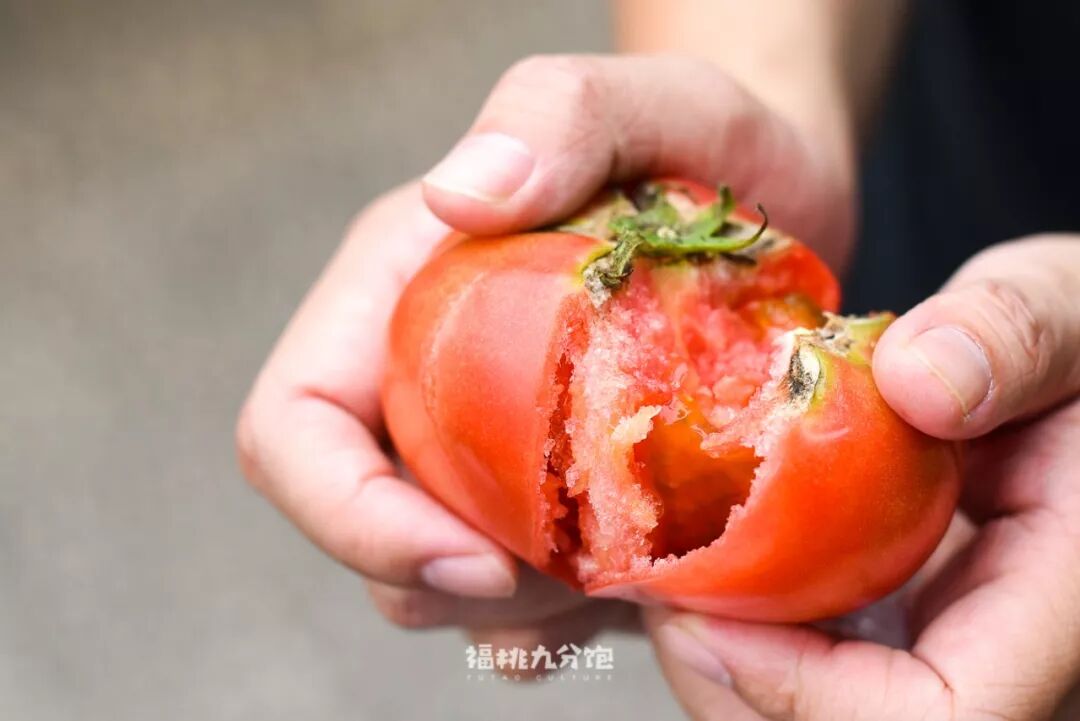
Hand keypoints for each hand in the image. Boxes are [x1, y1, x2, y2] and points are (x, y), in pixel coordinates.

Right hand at [236, 54, 853, 646]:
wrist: (774, 197)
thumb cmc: (707, 145)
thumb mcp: (656, 100)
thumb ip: (555, 117)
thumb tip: (460, 194)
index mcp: (393, 295)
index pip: (292, 432)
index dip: (352, 521)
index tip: (477, 564)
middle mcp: (414, 378)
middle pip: (361, 528)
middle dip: (453, 583)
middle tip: (585, 574)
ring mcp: (474, 441)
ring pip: (433, 583)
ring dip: (517, 613)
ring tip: (625, 576)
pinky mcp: (539, 487)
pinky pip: (512, 599)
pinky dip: (560, 623)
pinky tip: (636, 592)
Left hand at [647, 236, 1079, 719]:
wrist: (1074, 371)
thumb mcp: (1068, 302)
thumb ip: (1017, 329)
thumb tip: (920, 379)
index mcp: (1067, 596)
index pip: (949, 715)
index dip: (804, 690)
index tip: (701, 611)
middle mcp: (1013, 653)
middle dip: (732, 682)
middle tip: (656, 586)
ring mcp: (961, 650)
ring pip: (823, 720)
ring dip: (727, 667)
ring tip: (671, 574)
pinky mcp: (920, 634)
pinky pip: (824, 672)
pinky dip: (750, 638)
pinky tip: (714, 565)